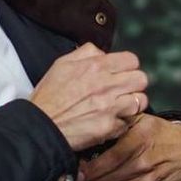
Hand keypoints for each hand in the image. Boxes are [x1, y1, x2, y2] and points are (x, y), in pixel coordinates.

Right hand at [29, 43, 148, 151]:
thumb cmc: (48, 97)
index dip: (128, 67)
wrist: (39, 127)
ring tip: (120, 107)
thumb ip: (86, 53)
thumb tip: (102, 53)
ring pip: (140, 101)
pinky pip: (128, 123)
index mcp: (96, 67)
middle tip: (124, 91)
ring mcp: (110, 107)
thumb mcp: (62, 64)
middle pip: (141, 79)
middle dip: (134, 84)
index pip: (132, 60)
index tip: (122, 74)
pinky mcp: (109, 127)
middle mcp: (106, 85)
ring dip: (132, 104)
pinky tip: (110, 122)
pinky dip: (121, 123)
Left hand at [78, 114, 180, 180]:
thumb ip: (119, 118)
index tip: (80, 168)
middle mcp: (145, 162)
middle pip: (107, 178)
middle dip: (93, 177)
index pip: (108, 160)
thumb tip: (94, 124)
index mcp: (140, 140)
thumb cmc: (160, 133)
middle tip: (86, 172)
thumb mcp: (142, 118)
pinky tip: (118, 180)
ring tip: (101, 175)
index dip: (90, 168)